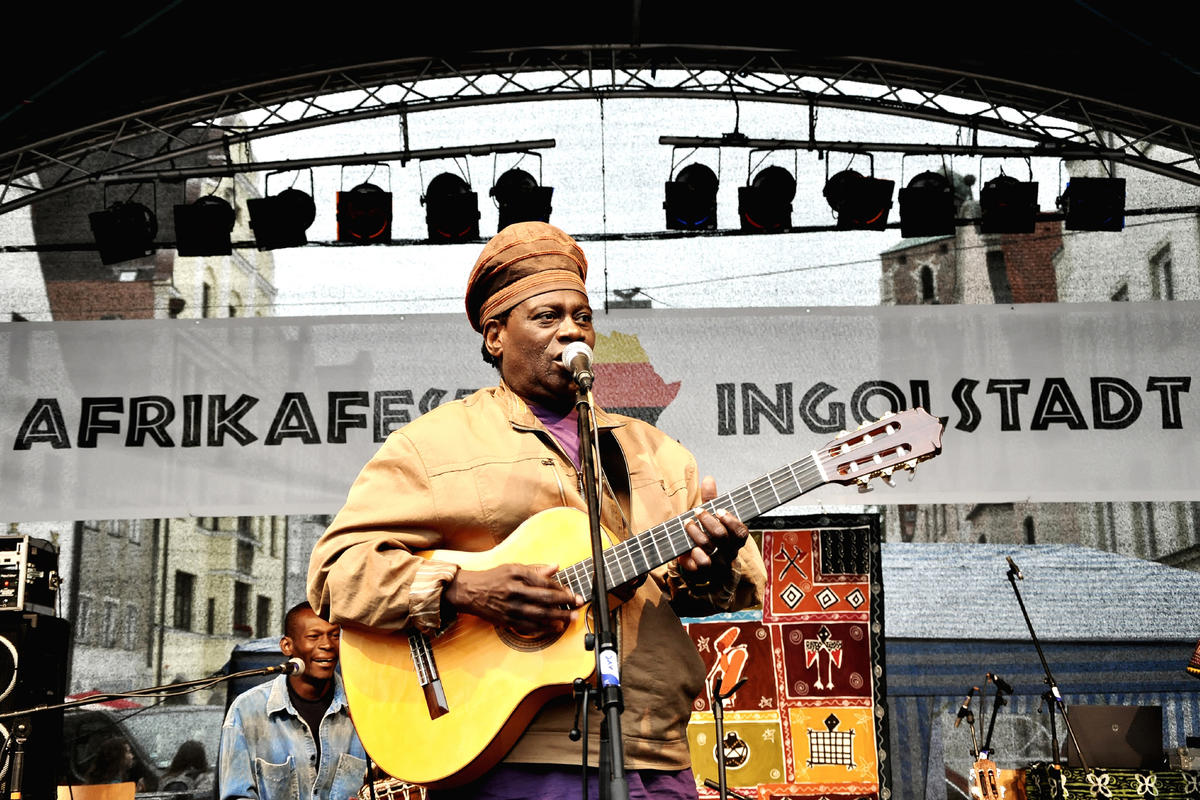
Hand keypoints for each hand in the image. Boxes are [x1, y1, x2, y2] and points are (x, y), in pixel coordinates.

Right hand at [444, 563, 583, 635]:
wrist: (470, 592)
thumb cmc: (493, 578)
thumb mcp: (513, 567)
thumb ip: (535, 569)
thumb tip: (555, 567)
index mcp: (517, 575)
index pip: (544, 582)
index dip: (560, 588)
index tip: (572, 593)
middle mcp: (514, 591)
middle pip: (544, 599)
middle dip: (564, 603)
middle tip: (577, 606)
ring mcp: (510, 608)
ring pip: (538, 615)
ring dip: (557, 618)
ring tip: (569, 619)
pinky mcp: (507, 620)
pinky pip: (528, 627)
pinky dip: (542, 628)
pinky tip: (553, 628)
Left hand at [677, 475, 750, 585]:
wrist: (700, 564)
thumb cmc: (708, 536)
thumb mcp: (711, 518)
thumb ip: (710, 500)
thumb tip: (708, 479)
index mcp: (735, 540)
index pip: (741, 533)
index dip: (731, 521)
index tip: (719, 510)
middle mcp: (729, 553)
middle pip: (722, 538)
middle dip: (708, 522)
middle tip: (697, 512)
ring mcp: (717, 565)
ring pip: (710, 551)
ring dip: (697, 535)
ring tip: (687, 523)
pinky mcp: (704, 574)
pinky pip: (700, 567)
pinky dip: (693, 556)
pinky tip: (687, 549)